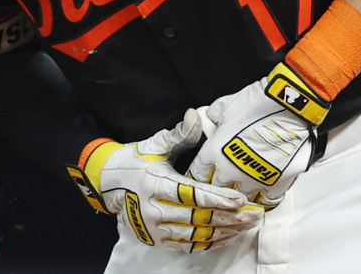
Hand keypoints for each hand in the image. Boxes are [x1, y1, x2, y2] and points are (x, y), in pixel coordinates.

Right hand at [69, 109, 259, 251]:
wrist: (106, 184)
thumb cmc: (134, 162)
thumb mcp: (154, 146)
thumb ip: (178, 134)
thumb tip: (195, 115)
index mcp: (155, 184)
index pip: (191, 194)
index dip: (217, 198)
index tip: (240, 200)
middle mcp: (153, 210)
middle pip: (198, 217)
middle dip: (229, 217)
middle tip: (253, 215)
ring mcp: (154, 229)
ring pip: (196, 234)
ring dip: (224, 232)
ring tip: (246, 226)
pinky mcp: (157, 241)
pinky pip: (188, 245)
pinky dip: (210, 243)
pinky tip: (228, 236)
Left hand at [187, 63, 329, 208]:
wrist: (291, 107)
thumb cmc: (257, 102)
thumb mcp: (225, 105)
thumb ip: (210, 117)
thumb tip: (204, 120)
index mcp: (214, 152)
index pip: (196, 173)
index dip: (198, 174)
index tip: (202, 175)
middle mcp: (230, 171)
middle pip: (215, 190)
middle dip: (216, 187)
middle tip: (221, 184)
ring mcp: (254, 181)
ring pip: (240, 200)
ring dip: (239, 195)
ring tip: (241, 192)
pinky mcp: (277, 185)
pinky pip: (265, 202)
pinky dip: (263, 200)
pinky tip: (262, 195)